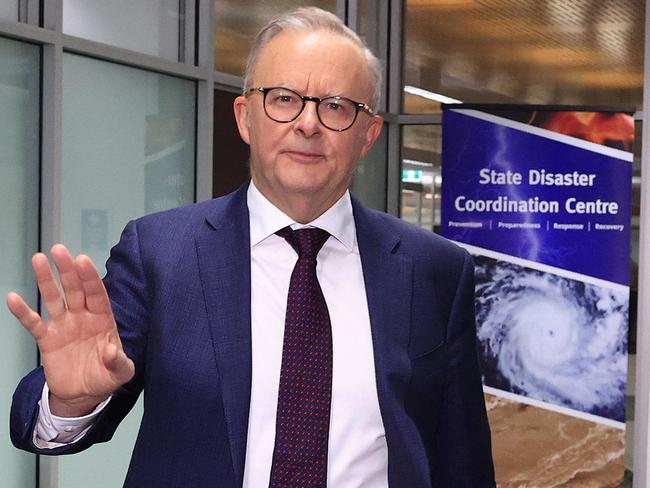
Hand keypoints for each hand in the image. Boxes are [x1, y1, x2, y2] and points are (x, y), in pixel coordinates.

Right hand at [6, 244, 133, 416]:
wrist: (84, 394)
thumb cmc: (106, 376)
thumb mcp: (120, 373)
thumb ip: (120, 363)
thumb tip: (112, 351)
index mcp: (103, 319)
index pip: (97, 294)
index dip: (90, 278)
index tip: (83, 260)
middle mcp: (83, 317)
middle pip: (75, 289)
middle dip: (68, 270)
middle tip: (59, 250)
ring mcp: (64, 325)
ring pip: (54, 298)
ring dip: (46, 280)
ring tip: (38, 259)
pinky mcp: (47, 339)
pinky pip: (33, 323)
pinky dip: (23, 311)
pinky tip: (13, 297)